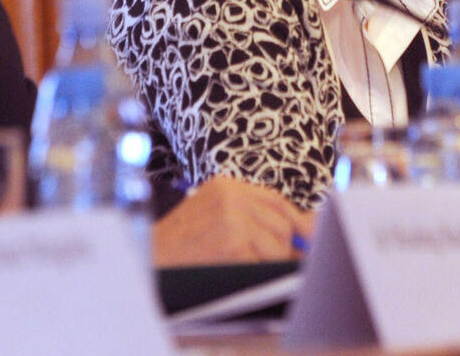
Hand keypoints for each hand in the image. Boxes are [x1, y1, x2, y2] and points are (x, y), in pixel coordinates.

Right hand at [151, 175, 314, 266]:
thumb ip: (252, 215)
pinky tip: (235, 271)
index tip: (310, 237)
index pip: (276, 200)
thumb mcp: (215, 214)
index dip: (298, 221)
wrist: (149, 261)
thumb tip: (304, 230)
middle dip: (282, 247)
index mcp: (227, 186)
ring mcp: (232, 220)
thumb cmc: (180, 242)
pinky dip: (256, 273)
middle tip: (268, 261)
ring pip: (278, 245)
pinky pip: (264, 263)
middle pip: (281, 223)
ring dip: (268, 262)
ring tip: (242, 266)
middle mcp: (231, 197)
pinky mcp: (232, 244)